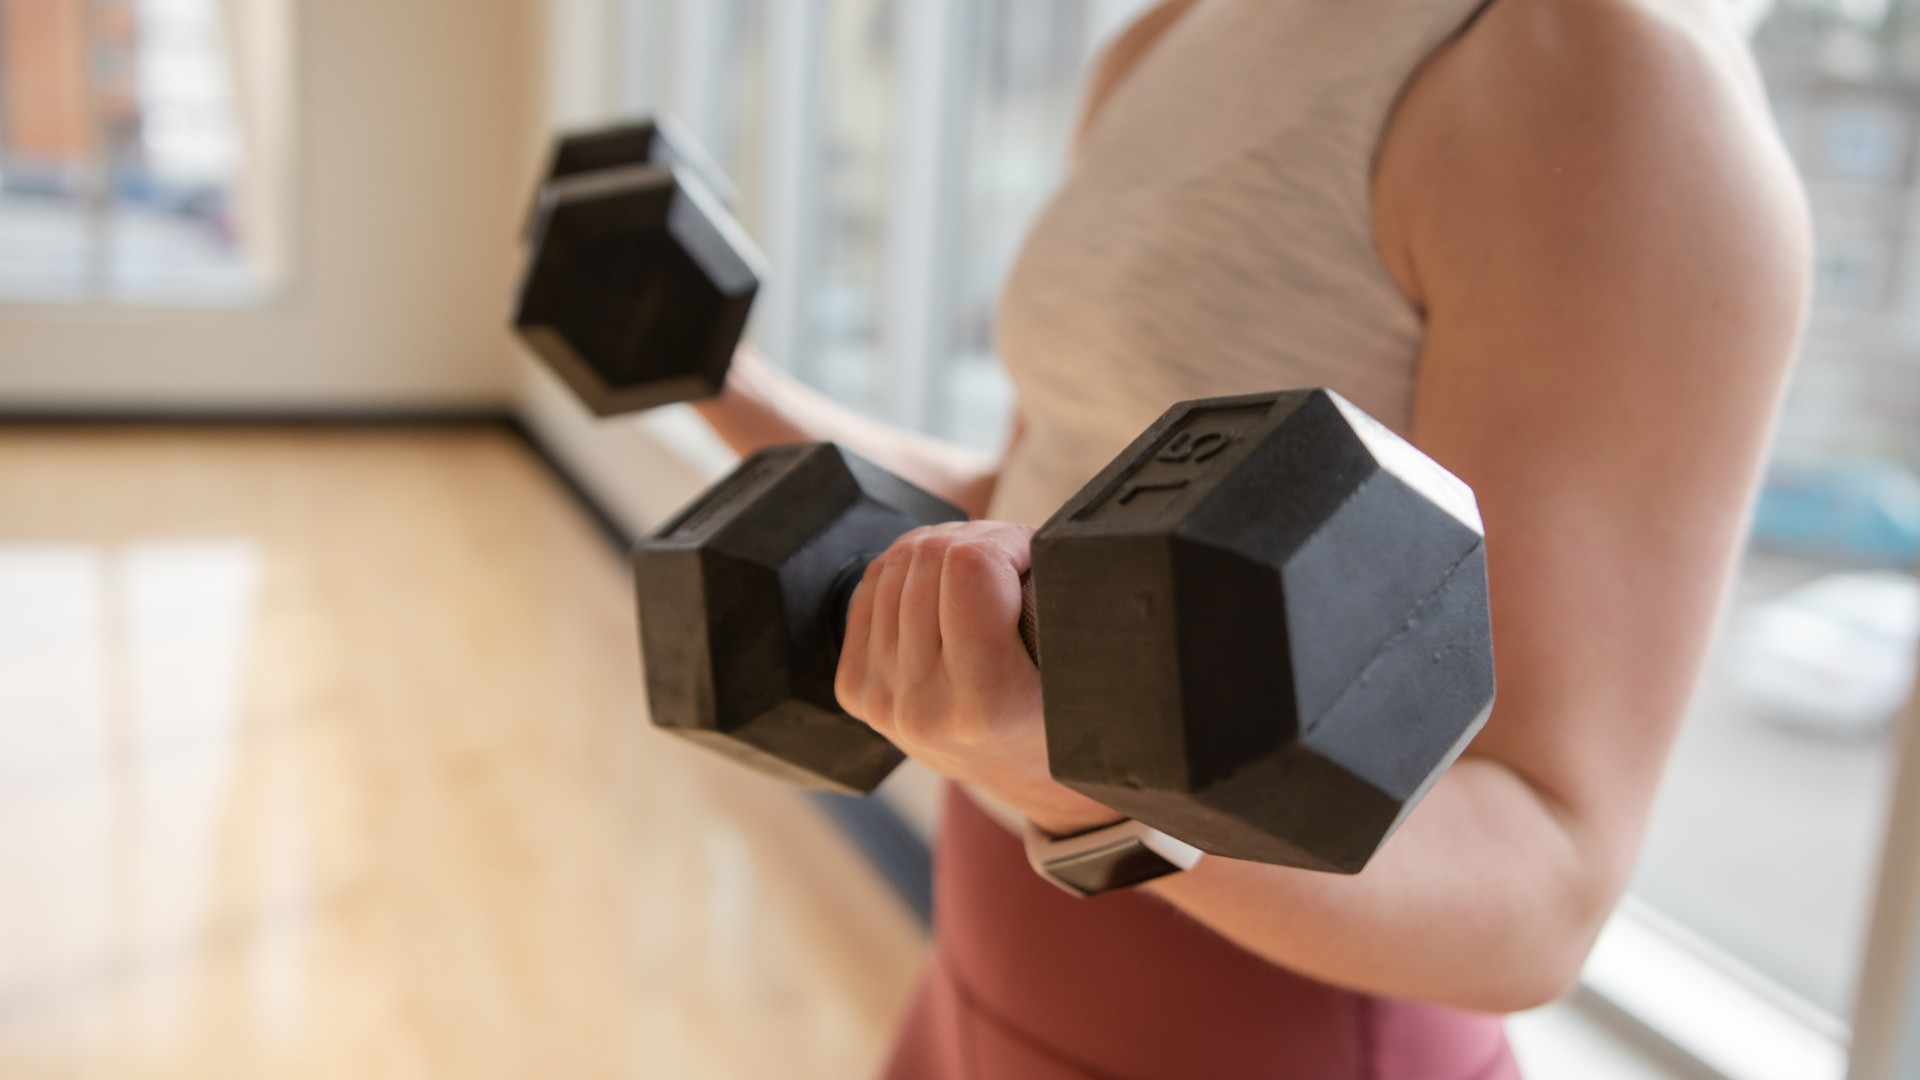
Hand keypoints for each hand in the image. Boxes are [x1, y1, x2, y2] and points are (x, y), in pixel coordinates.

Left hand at [834, 521, 1117, 833]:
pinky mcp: (853, 687)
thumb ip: (1064, 608)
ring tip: (981, 575)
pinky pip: (871, 585)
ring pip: (896, 563)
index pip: (971, 568)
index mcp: (986, 703)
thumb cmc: (1059, 715)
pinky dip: (908, 570)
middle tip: (1010, 560)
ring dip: (943, 551)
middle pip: (929, 556)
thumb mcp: (1082, 671)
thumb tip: (1034, 540)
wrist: (1014, 773)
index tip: (1031, 554)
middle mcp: (922, 705)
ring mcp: (879, 698)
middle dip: (978, 541)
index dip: (1007, 540)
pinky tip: (942, 587)